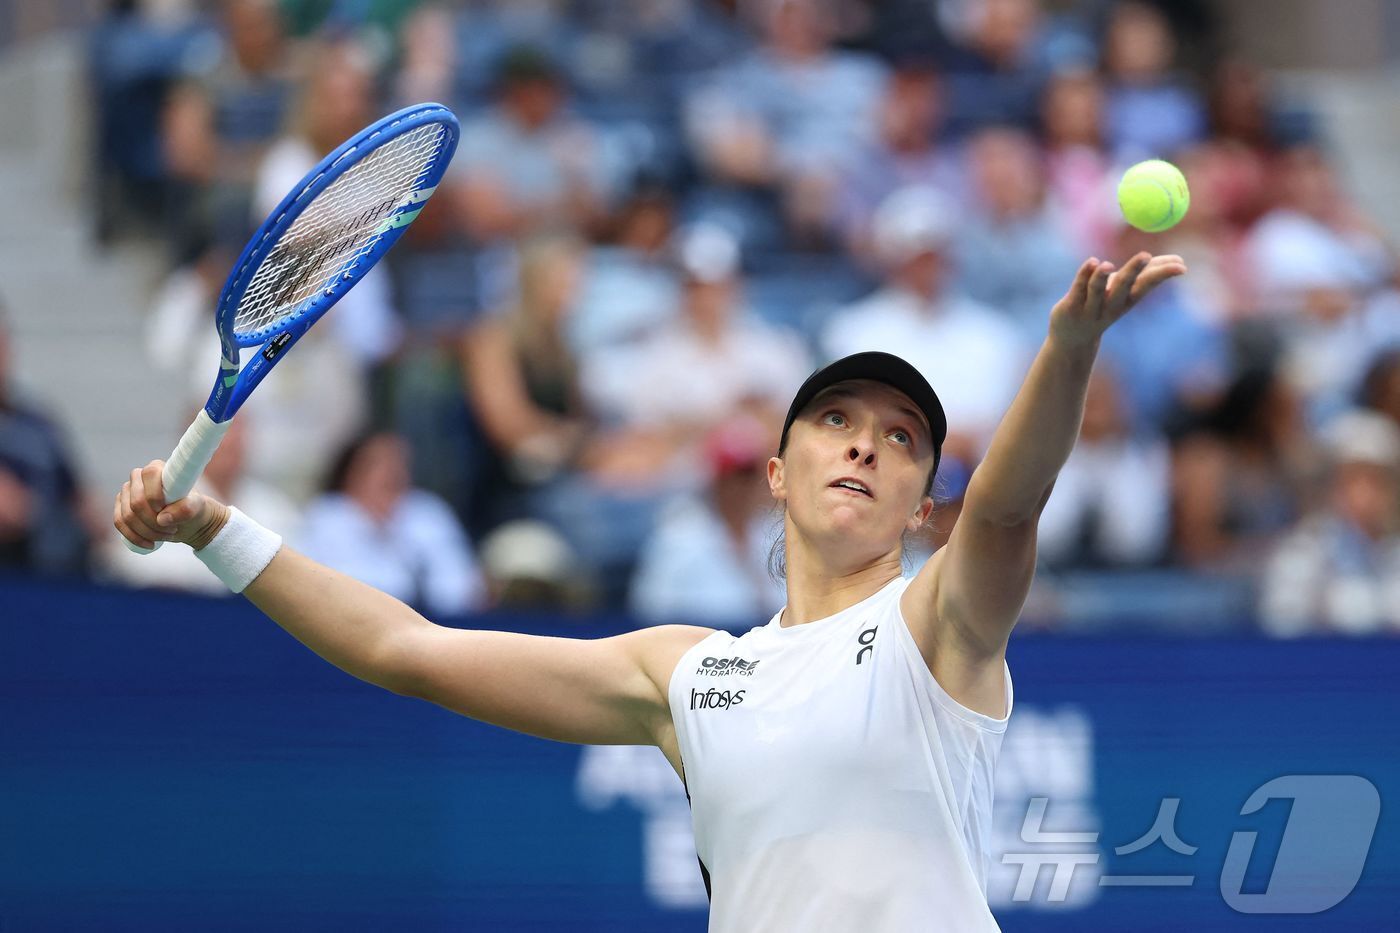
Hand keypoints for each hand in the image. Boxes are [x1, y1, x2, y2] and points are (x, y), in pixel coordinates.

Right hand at [114, 461, 228, 550]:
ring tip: (166, 535)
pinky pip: (119, 523)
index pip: (149, 475)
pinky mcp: (120, 507)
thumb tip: (162, 519)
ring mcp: (126, 492)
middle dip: (154, 522)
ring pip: (127, 516)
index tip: (167, 510)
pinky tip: (149, 544)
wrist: (187, 521)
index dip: (155, 496)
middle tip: (172, 529)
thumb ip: (186, 508)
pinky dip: (134, 537)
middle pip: (136, 502)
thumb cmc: (192, 508)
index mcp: (157, 468)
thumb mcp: (197, 507)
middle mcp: (138, 477)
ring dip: (147, 532)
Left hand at [1049, 252, 1187, 347]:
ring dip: (1101, 277)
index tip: (1181, 265)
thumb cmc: (1104, 306)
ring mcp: (1090, 308)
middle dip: (1133, 271)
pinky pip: (1077, 289)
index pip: (1146, 285)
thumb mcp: (1127, 292)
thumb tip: (1180, 261)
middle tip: (1145, 255)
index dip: (1162, 275)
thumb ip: (1148, 274)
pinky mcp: (1070, 307)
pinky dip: (1083, 275)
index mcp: (1127, 300)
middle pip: (1123, 287)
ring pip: (1096, 291)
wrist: (1073, 339)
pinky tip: (1091, 262)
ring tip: (1108, 265)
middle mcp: (1111, 305)